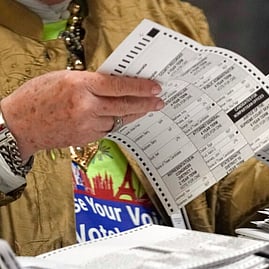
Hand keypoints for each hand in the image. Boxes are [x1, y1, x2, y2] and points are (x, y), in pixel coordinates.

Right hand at [0, 70, 164, 159]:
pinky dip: (114, 122)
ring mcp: (86, 124)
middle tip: (160, 102)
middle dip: (146, 103)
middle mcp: (86, 106)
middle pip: (124, 105)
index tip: (155, 88)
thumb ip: (90, 81)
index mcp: (80, 85)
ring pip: (118, 118)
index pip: (119, 86)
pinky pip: (107, 128)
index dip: (140, 87)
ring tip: (144, 108)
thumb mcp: (63, 78)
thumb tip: (115, 84)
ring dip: (132, 113)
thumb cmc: (37, 97)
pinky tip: (118, 117)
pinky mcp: (86, 138)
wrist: (19, 125)